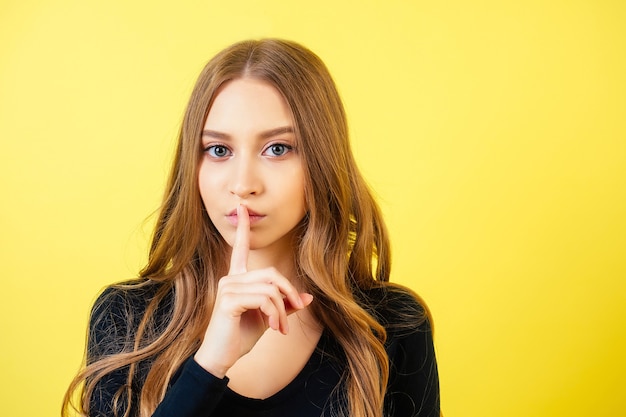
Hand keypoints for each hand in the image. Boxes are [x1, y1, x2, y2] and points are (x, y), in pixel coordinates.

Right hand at [194, 205, 312, 377]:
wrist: (220, 359)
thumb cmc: (240, 337)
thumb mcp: (268, 318)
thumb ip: (285, 305)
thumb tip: (308, 297)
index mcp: (237, 278)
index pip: (239, 248)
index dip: (242, 228)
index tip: (243, 209)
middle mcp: (230, 278)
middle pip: (271, 274)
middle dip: (288, 294)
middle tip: (292, 315)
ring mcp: (227, 287)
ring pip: (270, 288)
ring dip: (282, 310)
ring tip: (281, 328)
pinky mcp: (228, 300)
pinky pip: (264, 298)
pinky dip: (275, 313)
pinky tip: (273, 327)